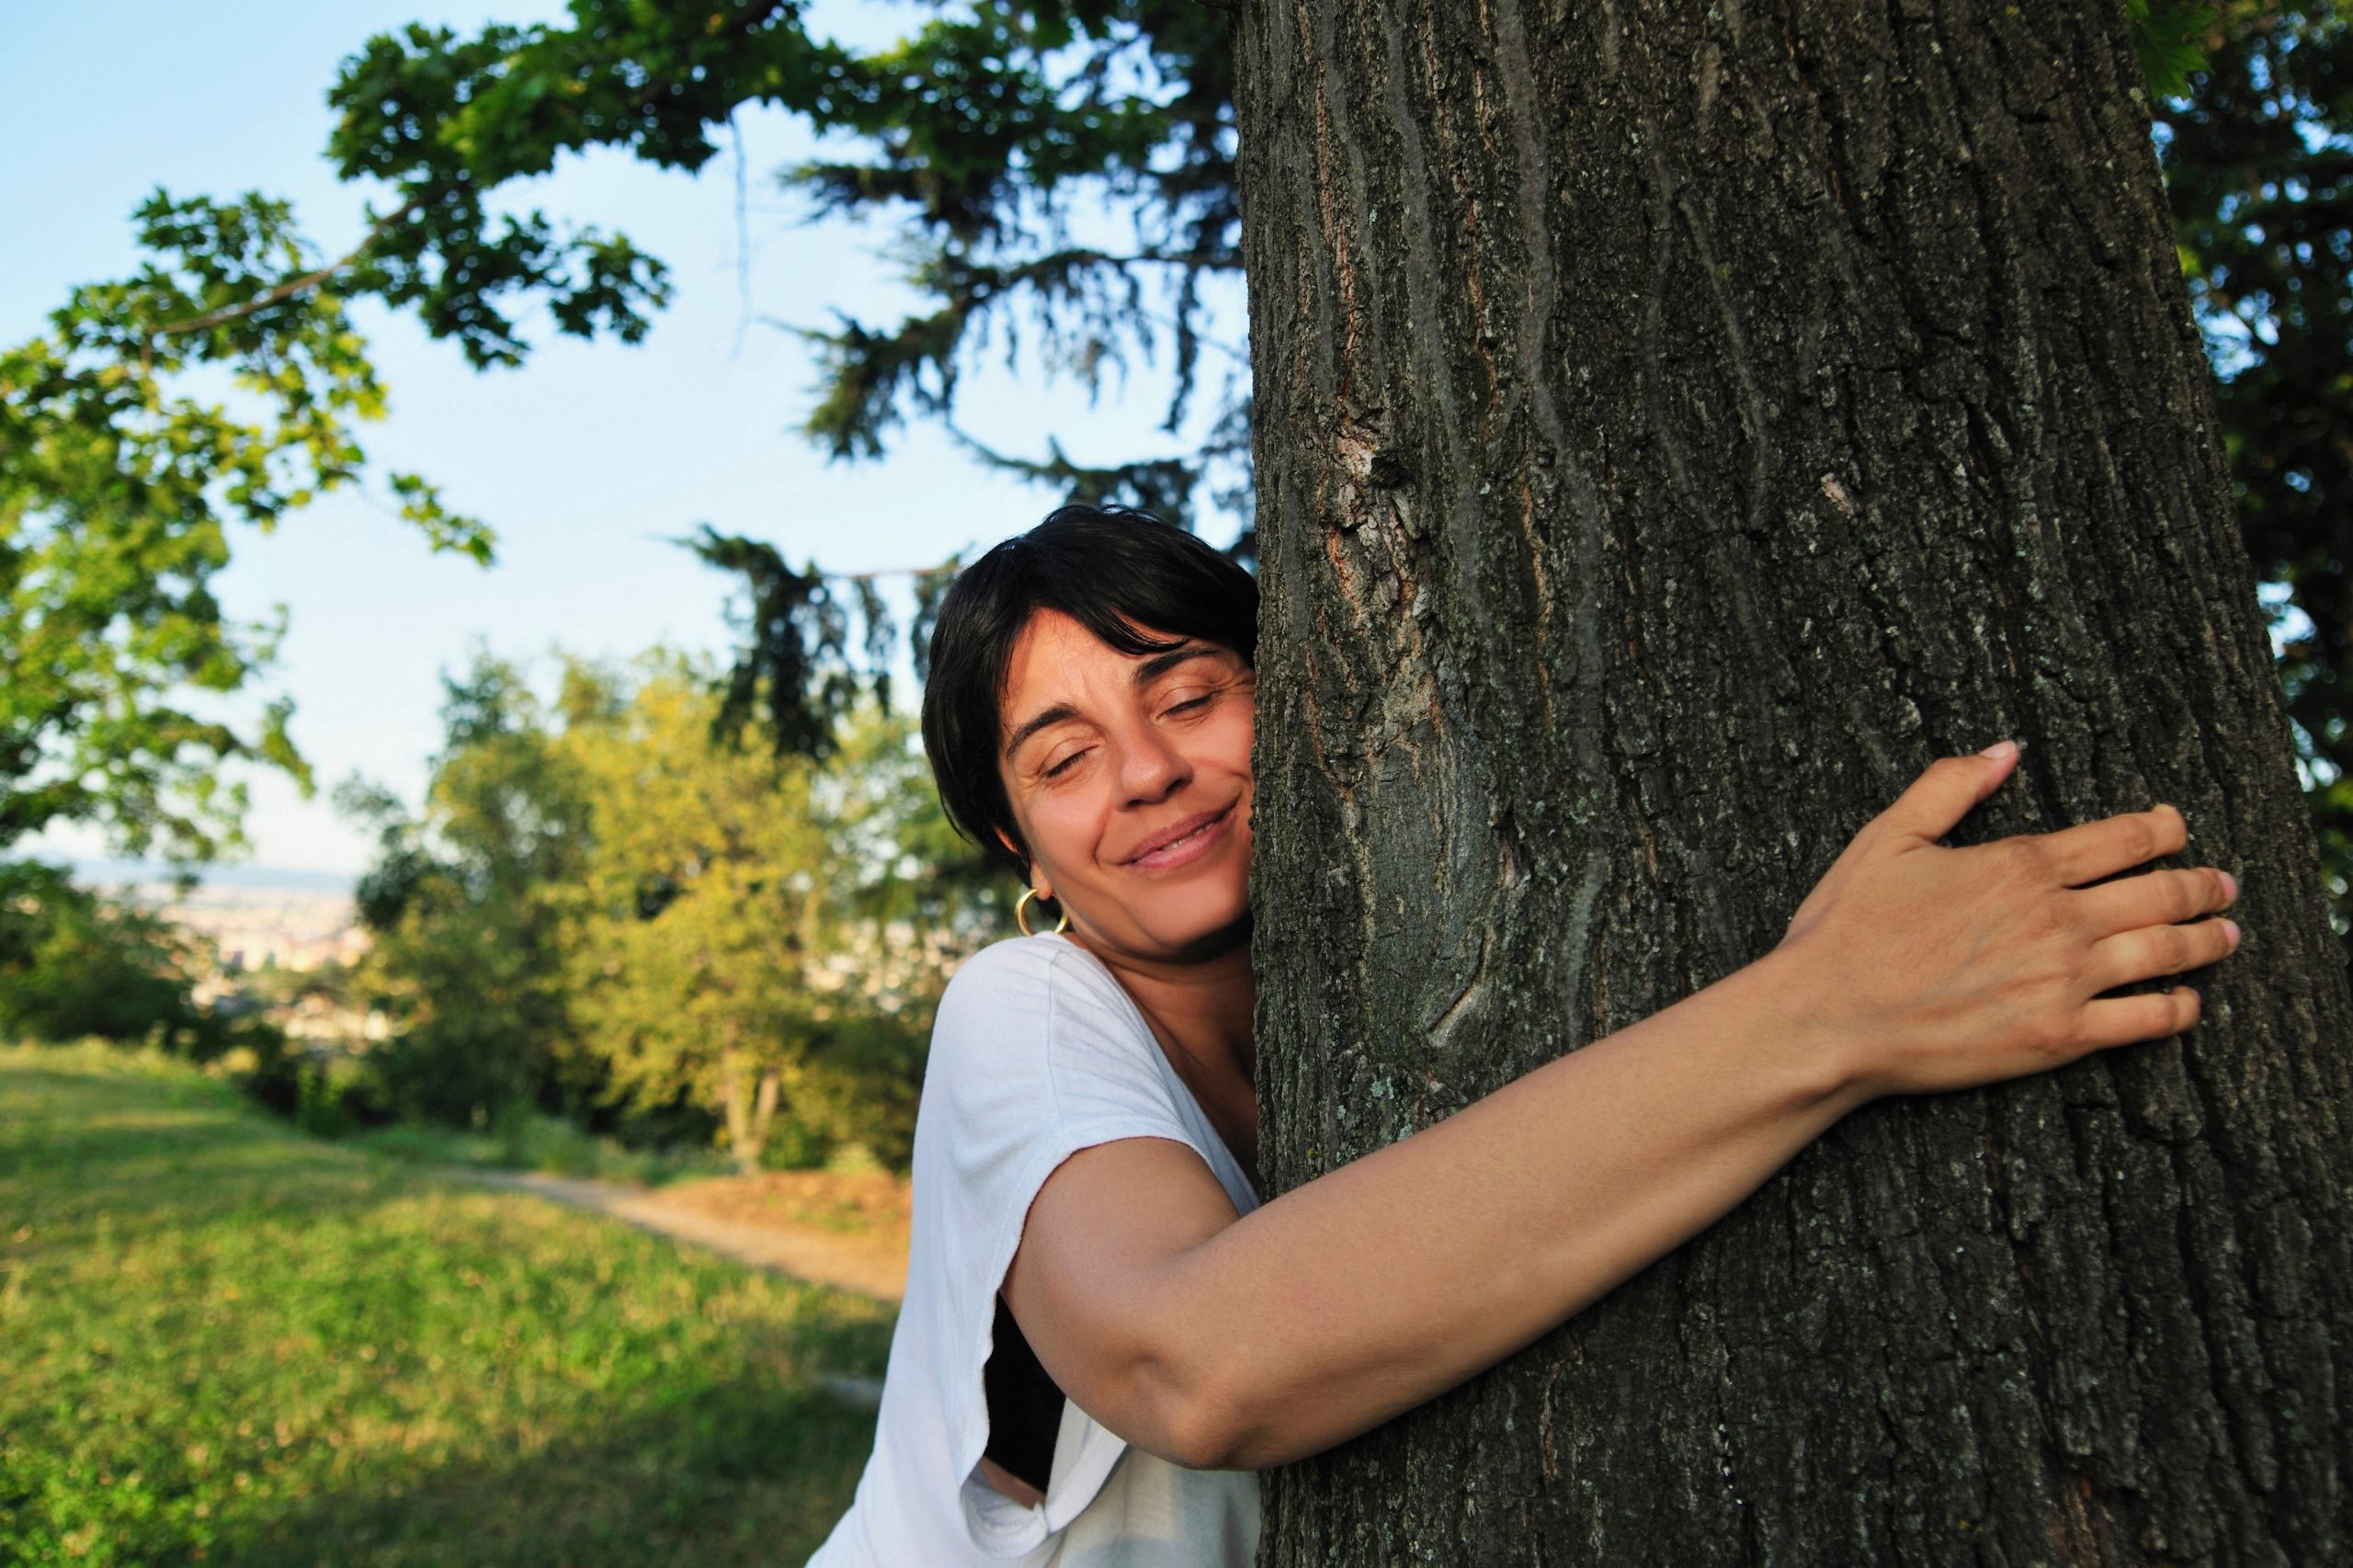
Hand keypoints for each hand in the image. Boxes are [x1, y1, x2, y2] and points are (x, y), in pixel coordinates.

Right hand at [1772, 742, 2240, 1101]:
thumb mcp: (1887, 838)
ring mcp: (2066, 979)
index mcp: (2020, 864)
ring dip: (2208, 940)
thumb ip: (1950, 785)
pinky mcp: (2062, 1037)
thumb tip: (2005, 750)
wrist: (1829, 1019)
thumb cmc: (1848, 930)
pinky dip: (2180, 1008)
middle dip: (2202, 884)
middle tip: (2223, 884)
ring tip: (2226, 934)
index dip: (2163, 829)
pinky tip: (2188, 1002)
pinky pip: (2147, 1021)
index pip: (2123, 838)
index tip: (2177, 827)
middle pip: (2161, 893)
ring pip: (2168, 953)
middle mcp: (2058, 918)